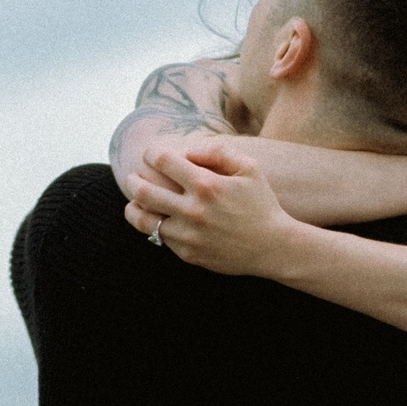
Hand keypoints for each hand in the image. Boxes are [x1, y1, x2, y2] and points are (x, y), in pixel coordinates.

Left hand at [126, 139, 300, 275]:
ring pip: (144, 220)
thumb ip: (219, 152)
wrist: (273, 247)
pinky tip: (159, 220)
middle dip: (133, 180)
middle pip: (144, 191)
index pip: (164, 161)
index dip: (152, 153)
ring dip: (133, 208)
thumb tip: (188, 151)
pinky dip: (156, 227)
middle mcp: (193, 210)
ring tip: (133, 203)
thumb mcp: (250, 168)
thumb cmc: (261, 204)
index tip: (151, 154)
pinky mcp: (188, 254)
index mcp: (206, 185)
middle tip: (133, 177)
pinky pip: (161, 238)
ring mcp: (188, 235)